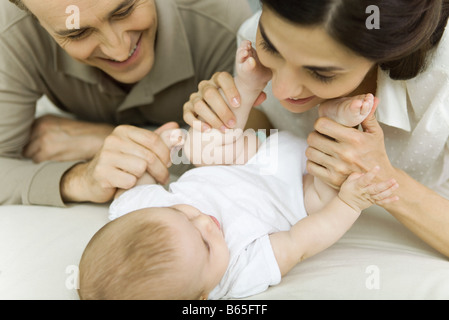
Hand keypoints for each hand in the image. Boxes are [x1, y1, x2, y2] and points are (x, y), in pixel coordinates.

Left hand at [23, 115, 113, 161]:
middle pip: (23, 142)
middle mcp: (41, 127)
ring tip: (48, 155)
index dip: (27, 140)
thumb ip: (44, 129)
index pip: (24, 131)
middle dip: (30, 148)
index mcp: (44, 119)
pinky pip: (36, 160)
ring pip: (28, 152)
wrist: (95, 139)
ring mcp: (44, 139)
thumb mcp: (60, 124)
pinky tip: (53, 158)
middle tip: (41, 151)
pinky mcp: (48, 152)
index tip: (32, 144)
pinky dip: (42, 161)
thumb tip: (29, 140)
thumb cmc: (81, 134)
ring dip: (36, 156)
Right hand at [61, 122, 177, 202]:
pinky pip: (130, 181)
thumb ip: (158, 139)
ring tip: (143, 180)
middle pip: (150, 156)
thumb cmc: (120, 164)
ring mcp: (106, 156)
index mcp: (124, 131)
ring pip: (141, 168)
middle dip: (161, 170)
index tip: (168, 163)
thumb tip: (176, 128)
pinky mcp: (102, 173)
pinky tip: (127, 184)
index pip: (154, 140)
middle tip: (162, 177)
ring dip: (146, 178)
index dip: (166, 154)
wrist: (92, 179)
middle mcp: (113, 140)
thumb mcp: (139, 148)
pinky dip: (132, 185)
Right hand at [183, 71, 266, 131]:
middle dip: (222, 109)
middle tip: (233, 123)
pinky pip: (187, 114)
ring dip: (212, 118)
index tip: (238, 104)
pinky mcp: (187, 109)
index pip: (222, 77)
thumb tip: (262, 96)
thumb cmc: (233, 106)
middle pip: (209, 92)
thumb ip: (252, 97)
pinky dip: (196, 122)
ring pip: (199, 104)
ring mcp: (195, 97)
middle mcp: (205, 86)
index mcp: (219, 80)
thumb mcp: (244, 100)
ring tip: (223, 130)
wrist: (219, 118)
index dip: (230, 89)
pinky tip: (207, 130)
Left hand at [306, 99, 393, 188]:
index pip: (322, 124)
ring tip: (321, 148)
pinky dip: (313, 162)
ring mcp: (337, 167)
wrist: (379, 180)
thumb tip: (369, 98)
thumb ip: (367, 116)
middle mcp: (344, 153)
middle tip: (321, 137)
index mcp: (354, 138)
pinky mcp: (332, 179)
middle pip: (312, 138)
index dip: (320, 123)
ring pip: (310, 152)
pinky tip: (321, 160)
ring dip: (313, 148)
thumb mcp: (376, 133)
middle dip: (315, 135)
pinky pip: (310, 167)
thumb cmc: (376, 154)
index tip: (325, 125)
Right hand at [338, 166, 398, 211]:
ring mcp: (369, 198)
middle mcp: (364, 193)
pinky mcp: (373, 202)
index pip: (364, 180)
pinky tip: (396, 197)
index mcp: (357, 186)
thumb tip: (363, 172)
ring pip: (380, 195)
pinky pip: (382, 202)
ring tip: (396, 185)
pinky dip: (389, 200)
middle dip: (385, 185)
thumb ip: (355, 175)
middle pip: (375, 189)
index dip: (371, 174)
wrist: (347, 205)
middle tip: (393, 179)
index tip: (377, 167)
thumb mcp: (347, 182)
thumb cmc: (347, 192)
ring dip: (389, 191)